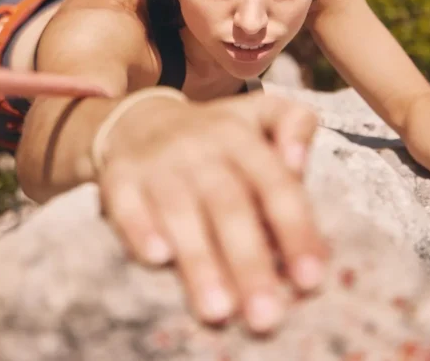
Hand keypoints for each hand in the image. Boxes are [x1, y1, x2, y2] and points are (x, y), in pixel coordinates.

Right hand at [96, 91, 327, 333]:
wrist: (140, 121)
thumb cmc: (217, 136)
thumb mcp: (261, 113)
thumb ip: (295, 127)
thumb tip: (299, 163)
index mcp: (243, 137)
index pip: (275, 185)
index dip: (295, 230)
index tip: (310, 279)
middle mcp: (200, 147)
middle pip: (229, 205)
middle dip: (249, 262)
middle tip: (266, 315)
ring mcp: (158, 162)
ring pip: (180, 211)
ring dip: (200, 262)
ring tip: (219, 310)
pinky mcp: (119, 178)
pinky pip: (126, 206)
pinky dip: (142, 231)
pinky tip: (158, 259)